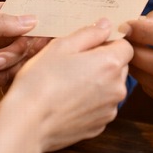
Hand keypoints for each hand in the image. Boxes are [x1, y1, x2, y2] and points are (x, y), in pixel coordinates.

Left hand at [0, 1, 47, 120]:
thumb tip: (31, 19)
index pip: (8, 11)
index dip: (27, 16)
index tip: (48, 22)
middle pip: (15, 35)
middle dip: (19, 43)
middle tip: (16, 50)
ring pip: (12, 56)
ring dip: (10, 60)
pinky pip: (4, 76)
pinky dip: (4, 77)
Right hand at [0, 19, 133, 152]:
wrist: (27, 124)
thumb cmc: (40, 82)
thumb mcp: (60, 46)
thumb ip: (88, 33)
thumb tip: (105, 25)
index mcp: (110, 64)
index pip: (125, 46)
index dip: (107, 42)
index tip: (89, 46)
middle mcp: (117, 88)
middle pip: (120, 67)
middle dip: (103, 62)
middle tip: (74, 63)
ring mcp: (109, 110)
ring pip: (110, 88)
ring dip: (96, 83)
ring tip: (67, 84)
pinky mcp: (99, 126)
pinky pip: (100, 107)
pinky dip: (89, 102)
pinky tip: (67, 101)